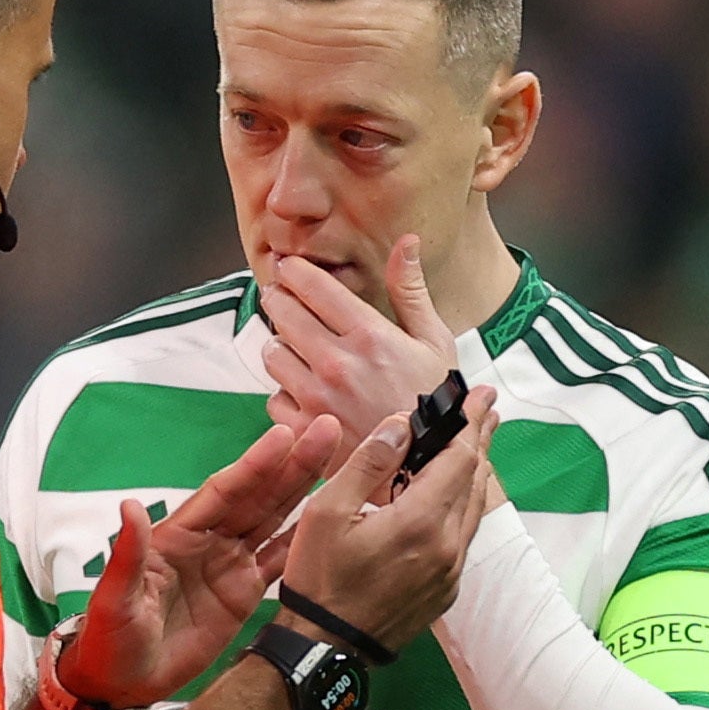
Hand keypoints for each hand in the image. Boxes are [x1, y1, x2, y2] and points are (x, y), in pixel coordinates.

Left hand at [62, 415, 340, 707]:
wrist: (123, 682)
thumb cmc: (108, 638)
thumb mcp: (115, 598)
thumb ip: (129, 555)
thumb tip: (129, 508)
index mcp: (178, 535)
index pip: (223, 492)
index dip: (254, 465)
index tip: (284, 435)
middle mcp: (208, 542)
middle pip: (257, 496)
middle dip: (291, 464)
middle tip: (326, 430)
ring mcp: (229, 565)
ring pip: (273, 520)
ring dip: (303, 490)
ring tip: (337, 459)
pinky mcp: (243, 594)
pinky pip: (278, 561)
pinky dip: (304, 541)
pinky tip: (331, 521)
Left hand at [259, 236, 456, 467]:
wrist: (429, 467)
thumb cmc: (436, 403)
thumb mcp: (435, 343)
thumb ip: (412, 291)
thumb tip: (406, 242)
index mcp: (369, 336)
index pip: (311, 285)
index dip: (294, 271)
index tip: (290, 268)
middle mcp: (337, 363)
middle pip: (281, 312)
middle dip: (279, 300)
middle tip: (282, 300)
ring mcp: (317, 399)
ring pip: (272, 354)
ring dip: (281, 347)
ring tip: (297, 349)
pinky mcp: (306, 431)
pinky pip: (274, 399)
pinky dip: (285, 394)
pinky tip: (304, 393)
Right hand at [279, 386, 497, 655]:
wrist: (327, 646)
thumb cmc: (319, 578)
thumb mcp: (328, 511)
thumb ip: (369, 462)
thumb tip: (402, 424)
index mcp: (420, 521)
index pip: (459, 459)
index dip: (470, 424)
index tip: (479, 396)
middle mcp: (447, 546)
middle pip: (473, 481)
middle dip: (479, 441)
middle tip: (485, 409)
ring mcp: (450, 571)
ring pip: (472, 510)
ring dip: (474, 472)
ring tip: (477, 444)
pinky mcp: (446, 589)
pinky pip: (463, 536)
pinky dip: (462, 505)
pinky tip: (453, 495)